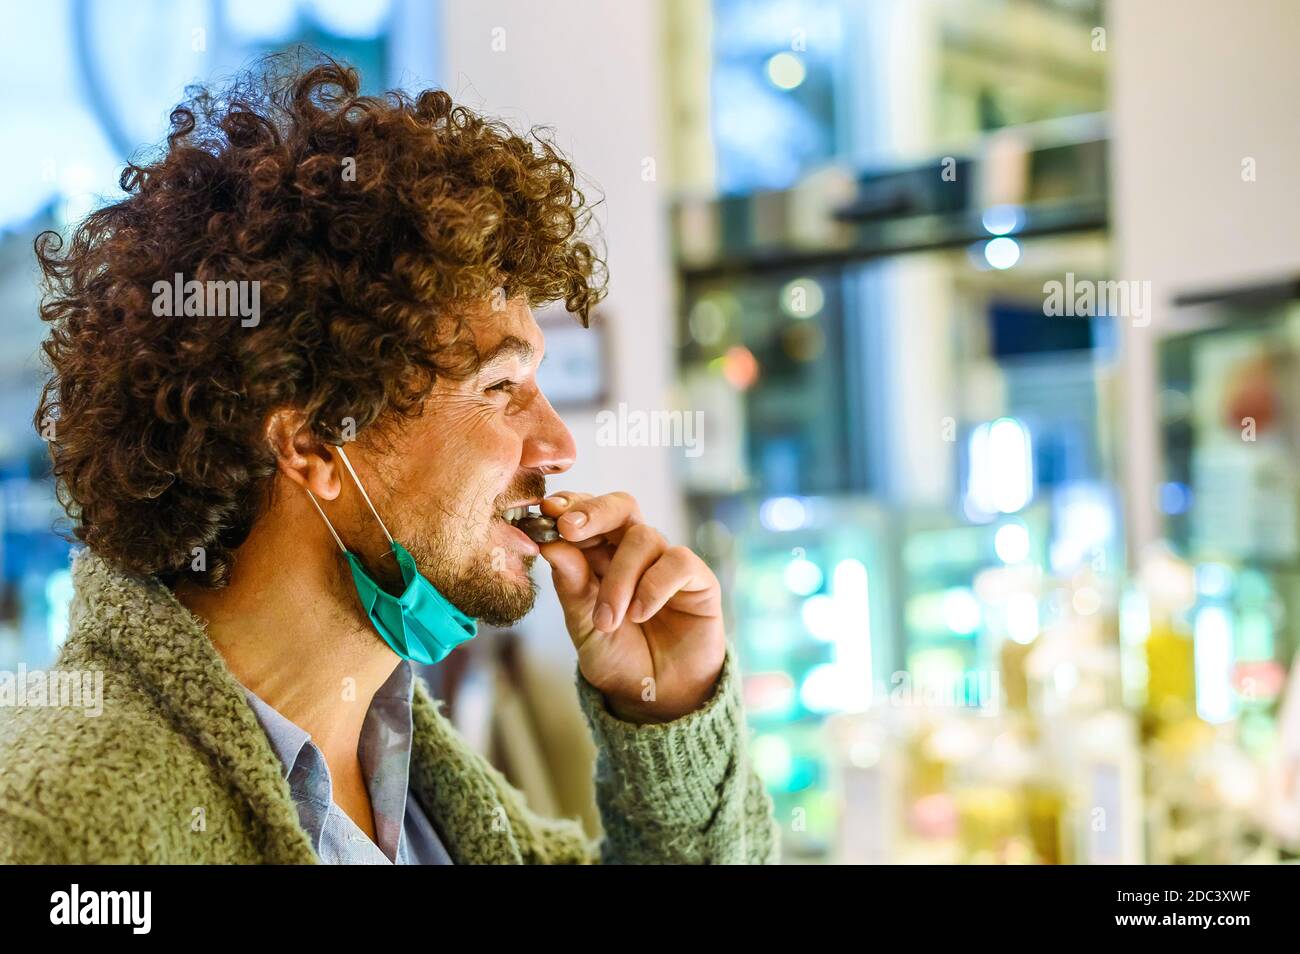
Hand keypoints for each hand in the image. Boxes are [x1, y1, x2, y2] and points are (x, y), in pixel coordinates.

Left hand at [537, 492, 724, 722]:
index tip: (545, 513)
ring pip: (643, 538)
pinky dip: (653, 586)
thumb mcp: (583, 625)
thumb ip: (571, 585)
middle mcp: (634, 551)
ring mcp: (666, 562)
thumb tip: (551, 545)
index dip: (568, 505)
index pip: (587, 513)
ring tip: (608, 620)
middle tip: (568, 528)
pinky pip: (677, 562)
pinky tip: (641, 614)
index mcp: (600, 554)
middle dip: (593, 512)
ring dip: (619, 578)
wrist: (658, 698)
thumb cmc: (618, 657)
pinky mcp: (697, 579)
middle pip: (620, 506)